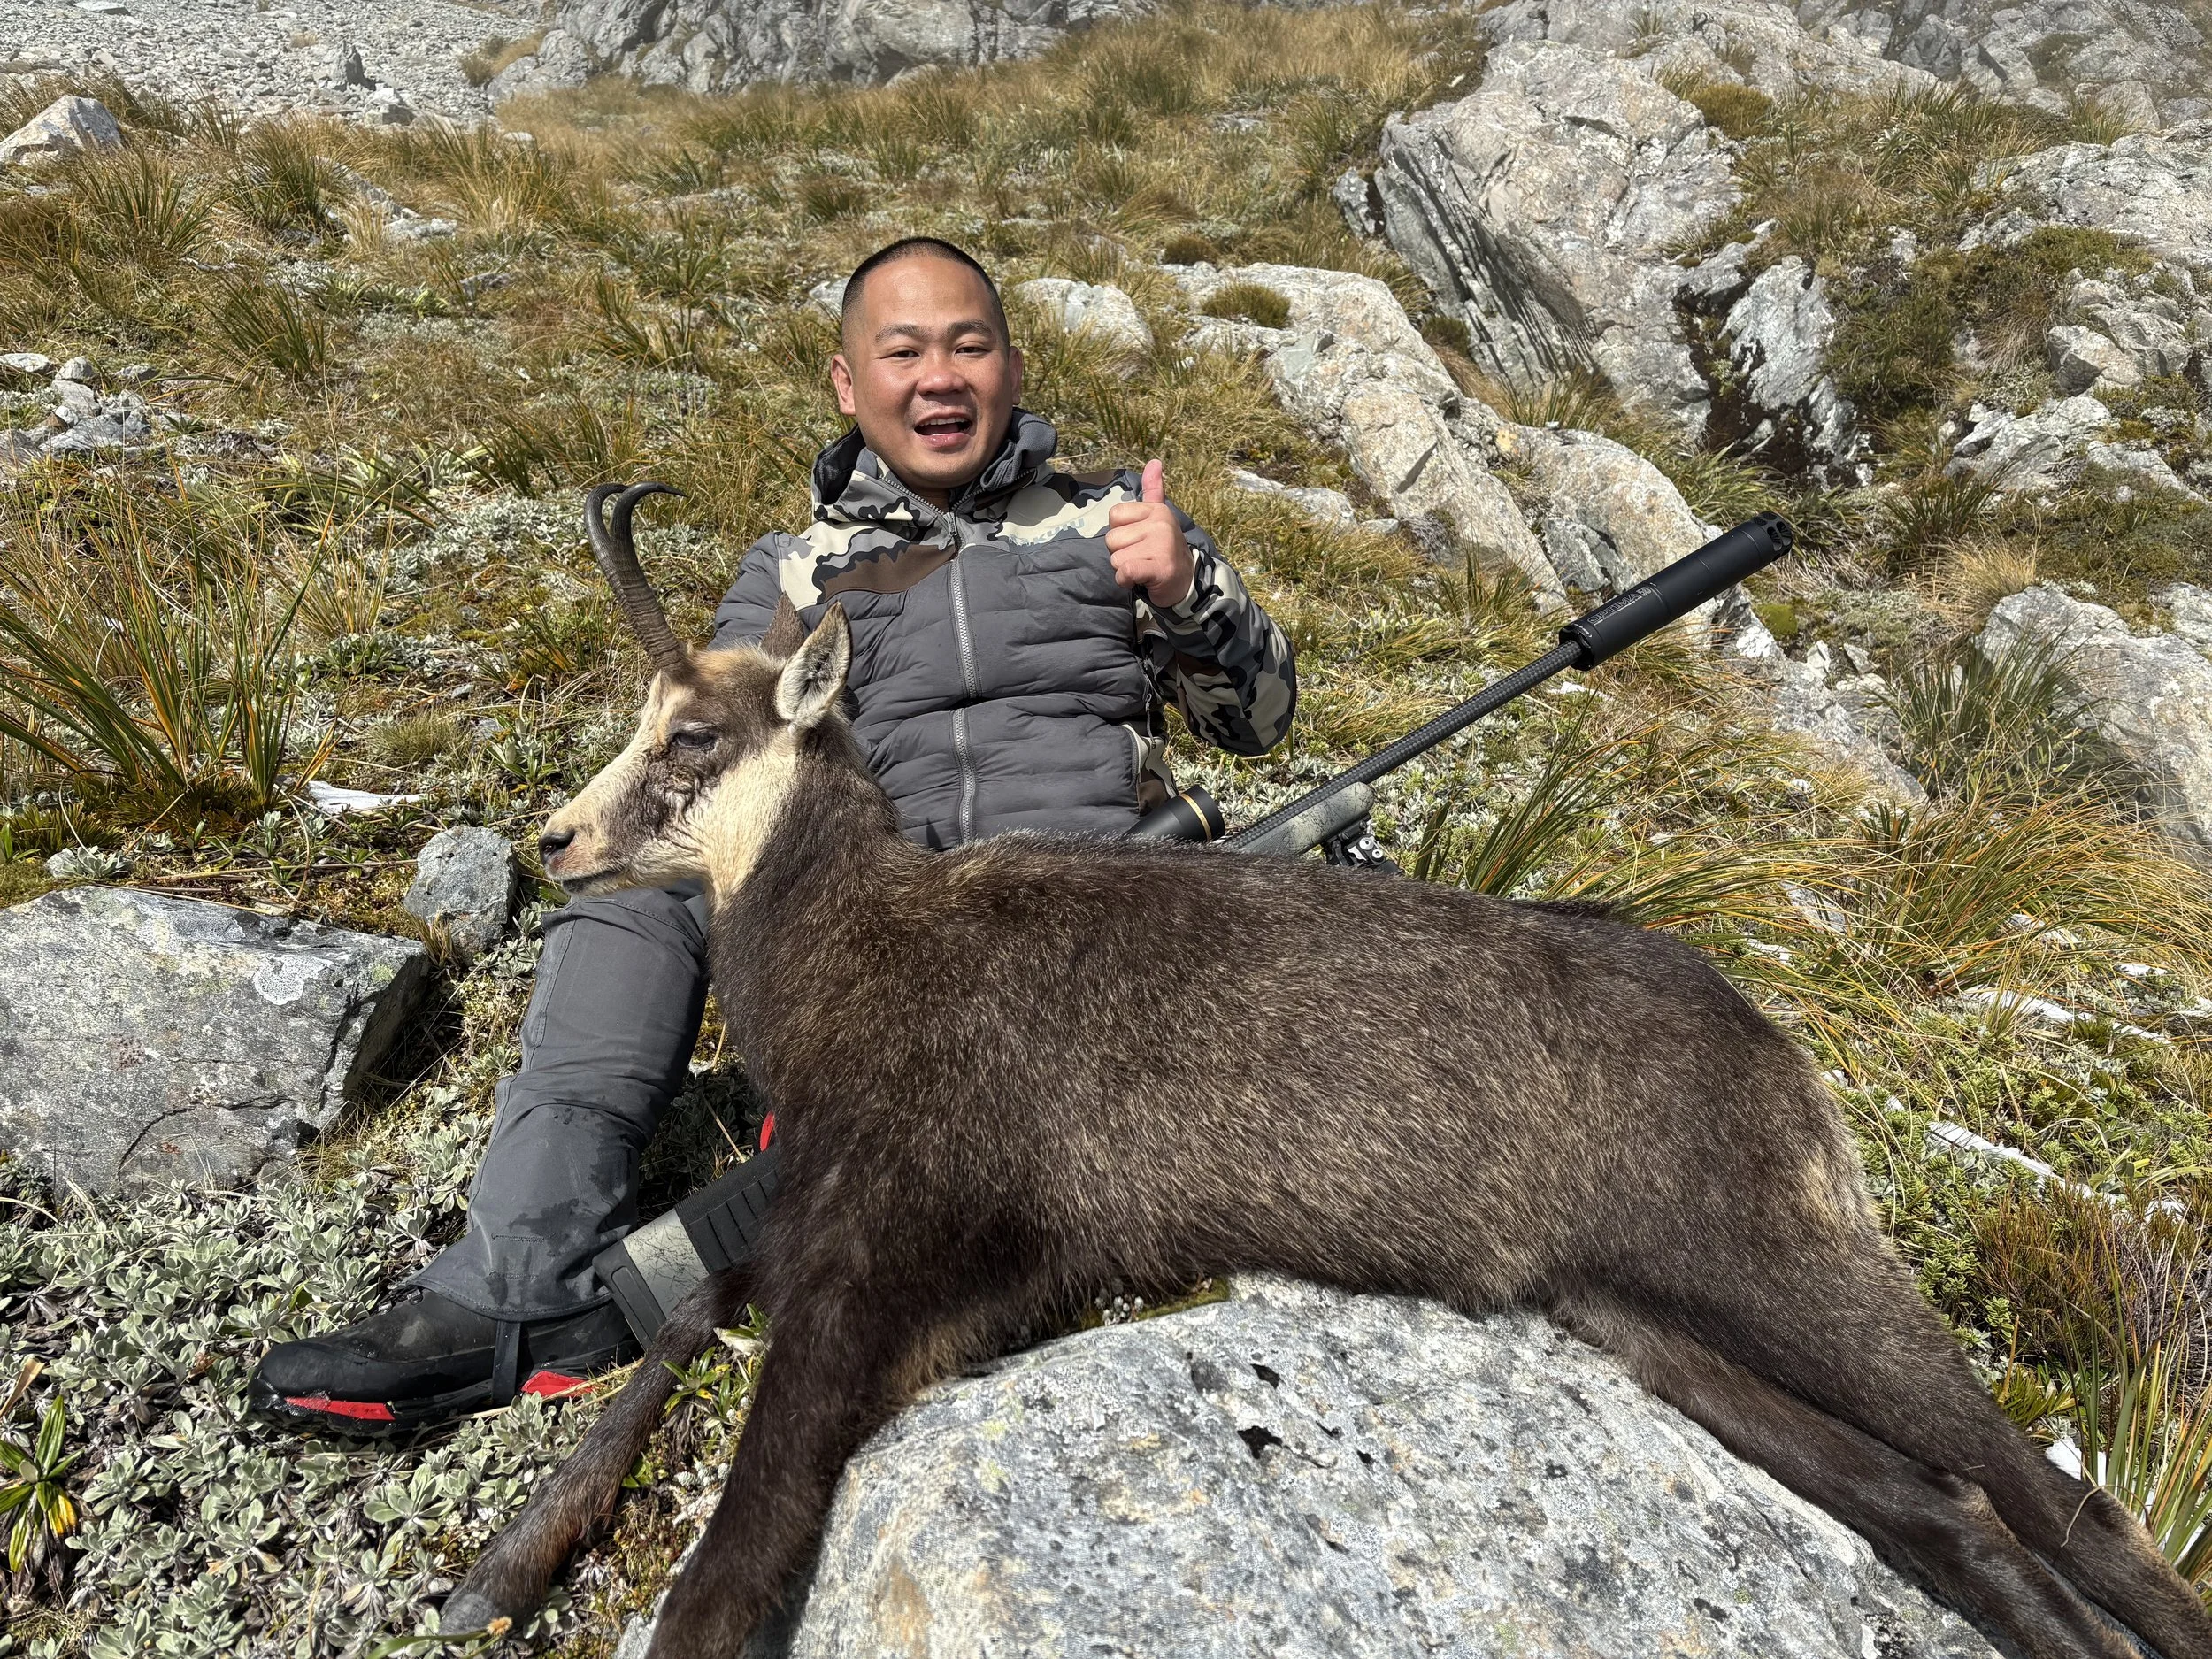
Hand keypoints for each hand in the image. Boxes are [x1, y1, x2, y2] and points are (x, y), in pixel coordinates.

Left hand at [1105, 459, 1194, 608]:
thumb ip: (1153, 491)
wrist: (1186, 581)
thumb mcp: (1158, 517)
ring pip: (1116, 558)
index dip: (1120, 532)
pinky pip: (1125, 571)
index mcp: (1156, 510)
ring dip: (1124, 569)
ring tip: (1144, 567)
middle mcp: (1160, 523)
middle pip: (1112, 539)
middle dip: (1121, 553)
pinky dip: (1125, 580)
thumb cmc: (1164, 549)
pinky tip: (1140, 579)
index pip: (1114, 515)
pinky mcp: (1160, 567)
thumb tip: (1154, 461)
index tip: (1138, 540)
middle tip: (1142, 557)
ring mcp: (1162, 545)